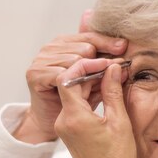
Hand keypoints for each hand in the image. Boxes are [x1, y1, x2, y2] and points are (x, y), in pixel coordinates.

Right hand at [14, 10, 127, 143]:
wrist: (51, 122)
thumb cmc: (74, 100)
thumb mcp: (94, 80)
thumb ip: (104, 65)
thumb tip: (123, 49)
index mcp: (64, 42)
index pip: (89, 36)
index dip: (107, 42)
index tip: (123, 48)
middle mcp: (50, 47)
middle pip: (84, 48)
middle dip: (100, 62)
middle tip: (110, 74)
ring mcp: (40, 59)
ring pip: (74, 60)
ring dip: (88, 75)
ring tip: (94, 88)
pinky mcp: (34, 74)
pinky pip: (61, 74)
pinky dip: (73, 83)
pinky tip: (78, 91)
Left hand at [54, 59, 136, 157]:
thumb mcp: (119, 121)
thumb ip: (112, 91)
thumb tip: (112, 68)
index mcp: (74, 117)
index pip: (68, 78)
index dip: (85, 66)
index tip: (104, 62)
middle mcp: (63, 120)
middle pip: (70, 84)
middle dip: (90, 72)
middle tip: (113, 67)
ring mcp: (64, 126)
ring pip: (73, 94)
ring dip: (90, 83)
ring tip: (113, 76)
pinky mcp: (68, 130)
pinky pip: (75, 105)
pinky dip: (89, 95)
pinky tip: (106, 91)